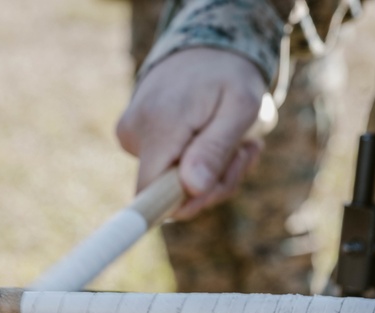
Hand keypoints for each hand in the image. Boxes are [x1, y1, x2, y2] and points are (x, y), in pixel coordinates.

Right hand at [116, 48, 264, 219]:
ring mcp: (130, 136)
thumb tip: (191, 189)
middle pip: (169, 194)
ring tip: (234, 139)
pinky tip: (213, 137)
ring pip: (171, 185)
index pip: (151, 194)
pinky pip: (166, 171)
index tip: (214, 188)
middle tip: (244, 151)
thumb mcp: (241, 107)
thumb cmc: (230, 76)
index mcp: (159, 127)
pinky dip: (197, 163)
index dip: (183, 204)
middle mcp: (135, 134)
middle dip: (214, 184)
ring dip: (212, 173)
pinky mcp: (133, 138)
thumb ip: (215, 149)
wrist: (204, 45)